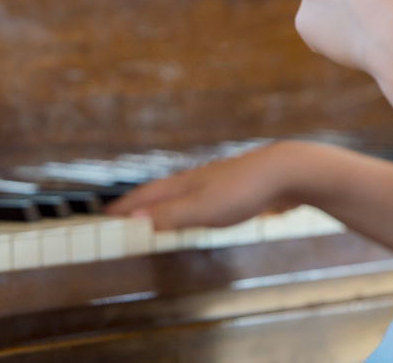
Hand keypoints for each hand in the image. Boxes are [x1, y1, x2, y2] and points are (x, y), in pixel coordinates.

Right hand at [104, 142, 302, 230]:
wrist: (286, 172)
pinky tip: (198, 212)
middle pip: (159, 193)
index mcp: (184, 184)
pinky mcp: (233, 190)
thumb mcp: (203, 209)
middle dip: (139, 204)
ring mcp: (214, 183)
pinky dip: (188, 208)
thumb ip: (169, 215)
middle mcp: (195, 180)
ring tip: (152, 214)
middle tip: (122, 216)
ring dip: (162, 205)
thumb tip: (133, 219)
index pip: (145, 196)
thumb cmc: (244, 190)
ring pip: (180, 195)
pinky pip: (202, 200)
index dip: (125, 207)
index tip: (106, 216)